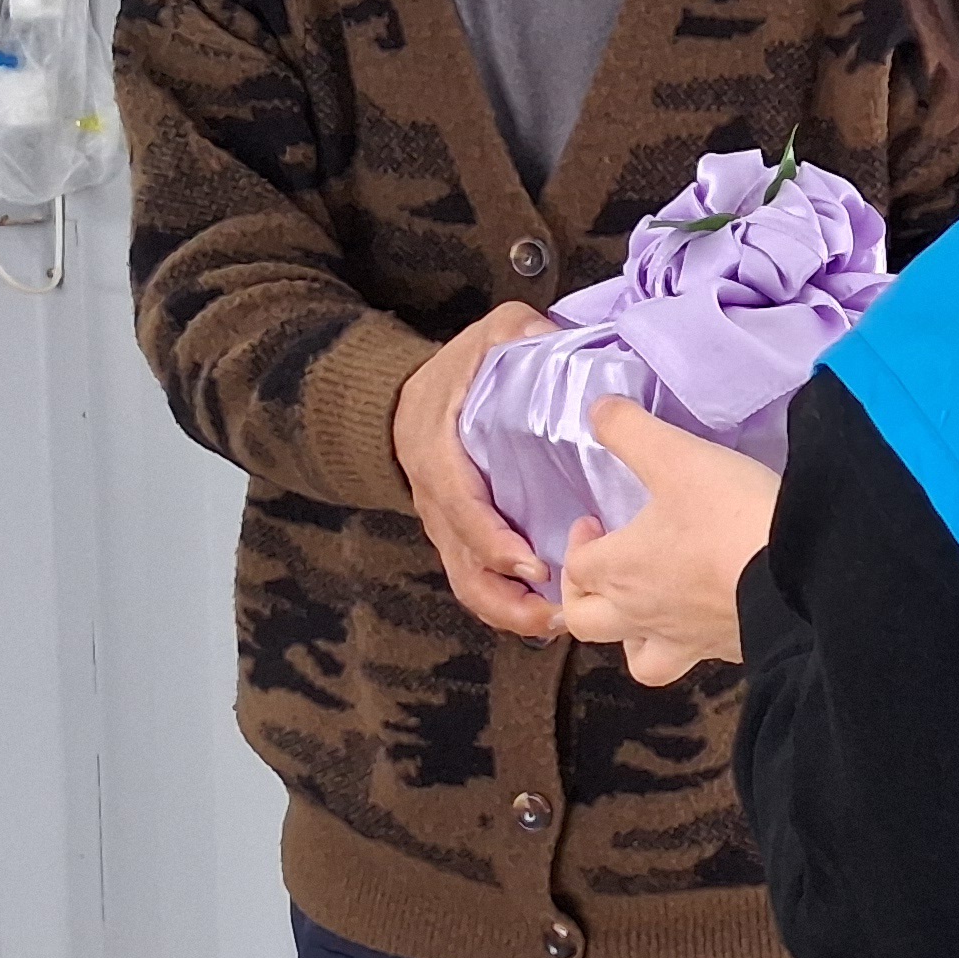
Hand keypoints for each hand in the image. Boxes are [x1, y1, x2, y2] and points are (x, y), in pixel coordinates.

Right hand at [393, 302, 561, 639]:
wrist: (403, 396)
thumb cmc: (456, 370)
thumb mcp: (488, 335)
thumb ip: (516, 332)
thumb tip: (545, 338)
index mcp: (436, 450)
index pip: (457, 505)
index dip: (491, 539)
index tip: (530, 562)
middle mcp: (435, 497)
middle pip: (461, 562)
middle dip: (504, 595)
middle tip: (556, 611)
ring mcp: (444, 524)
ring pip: (466, 581)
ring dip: (506, 611)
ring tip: (554, 625)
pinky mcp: (457, 538)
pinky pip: (475, 580)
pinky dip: (505, 605)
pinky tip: (544, 617)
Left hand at [556, 398, 779, 684]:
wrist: (801, 575)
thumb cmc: (729, 516)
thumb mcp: (677, 456)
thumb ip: (630, 430)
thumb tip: (598, 410)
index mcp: (621, 569)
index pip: (576, 568)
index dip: (577, 544)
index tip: (597, 520)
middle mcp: (643, 613)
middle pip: (587, 624)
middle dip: (584, 599)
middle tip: (605, 570)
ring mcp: (685, 640)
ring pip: (637, 658)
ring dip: (630, 637)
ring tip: (646, 610)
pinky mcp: (727, 652)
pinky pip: (693, 661)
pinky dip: (688, 643)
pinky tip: (705, 618)